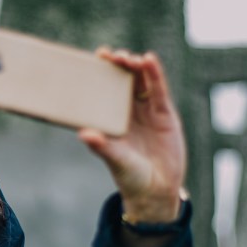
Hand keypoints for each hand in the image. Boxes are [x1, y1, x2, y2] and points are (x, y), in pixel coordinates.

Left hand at [79, 48, 187, 224]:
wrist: (157, 191)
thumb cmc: (130, 177)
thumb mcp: (116, 160)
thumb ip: (103, 147)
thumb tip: (84, 134)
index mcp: (109, 120)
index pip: (101, 91)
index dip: (99, 73)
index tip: (95, 58)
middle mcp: (125, 112)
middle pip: (120, 81)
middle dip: (116, 66)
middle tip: (111, 56)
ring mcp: (145, 111)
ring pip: (139, 82)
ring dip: (135, 67)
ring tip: (130, 59)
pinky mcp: (163, 114)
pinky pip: (158, 90)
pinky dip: (154, 74)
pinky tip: (149, 60)